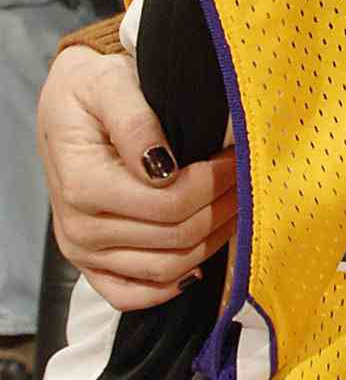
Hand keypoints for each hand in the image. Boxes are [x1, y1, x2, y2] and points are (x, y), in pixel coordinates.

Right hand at [38, 46, 237, 310]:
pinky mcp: (90, 265)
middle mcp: (79, 227)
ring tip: (234, 202)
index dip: (215, 183)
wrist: (64, 107)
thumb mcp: (109, 84)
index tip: (238, 156)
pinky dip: (171, 285)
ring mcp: (83, 252)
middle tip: (246, 176)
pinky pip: (133, 295)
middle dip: (222, 207)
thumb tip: (162, 164)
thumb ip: (136, 121)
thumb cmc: (91, 89)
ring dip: (211, 240)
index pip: (169, 203)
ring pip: (166, 269)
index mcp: (83, 185)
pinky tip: (199, 258)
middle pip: (174, 238)